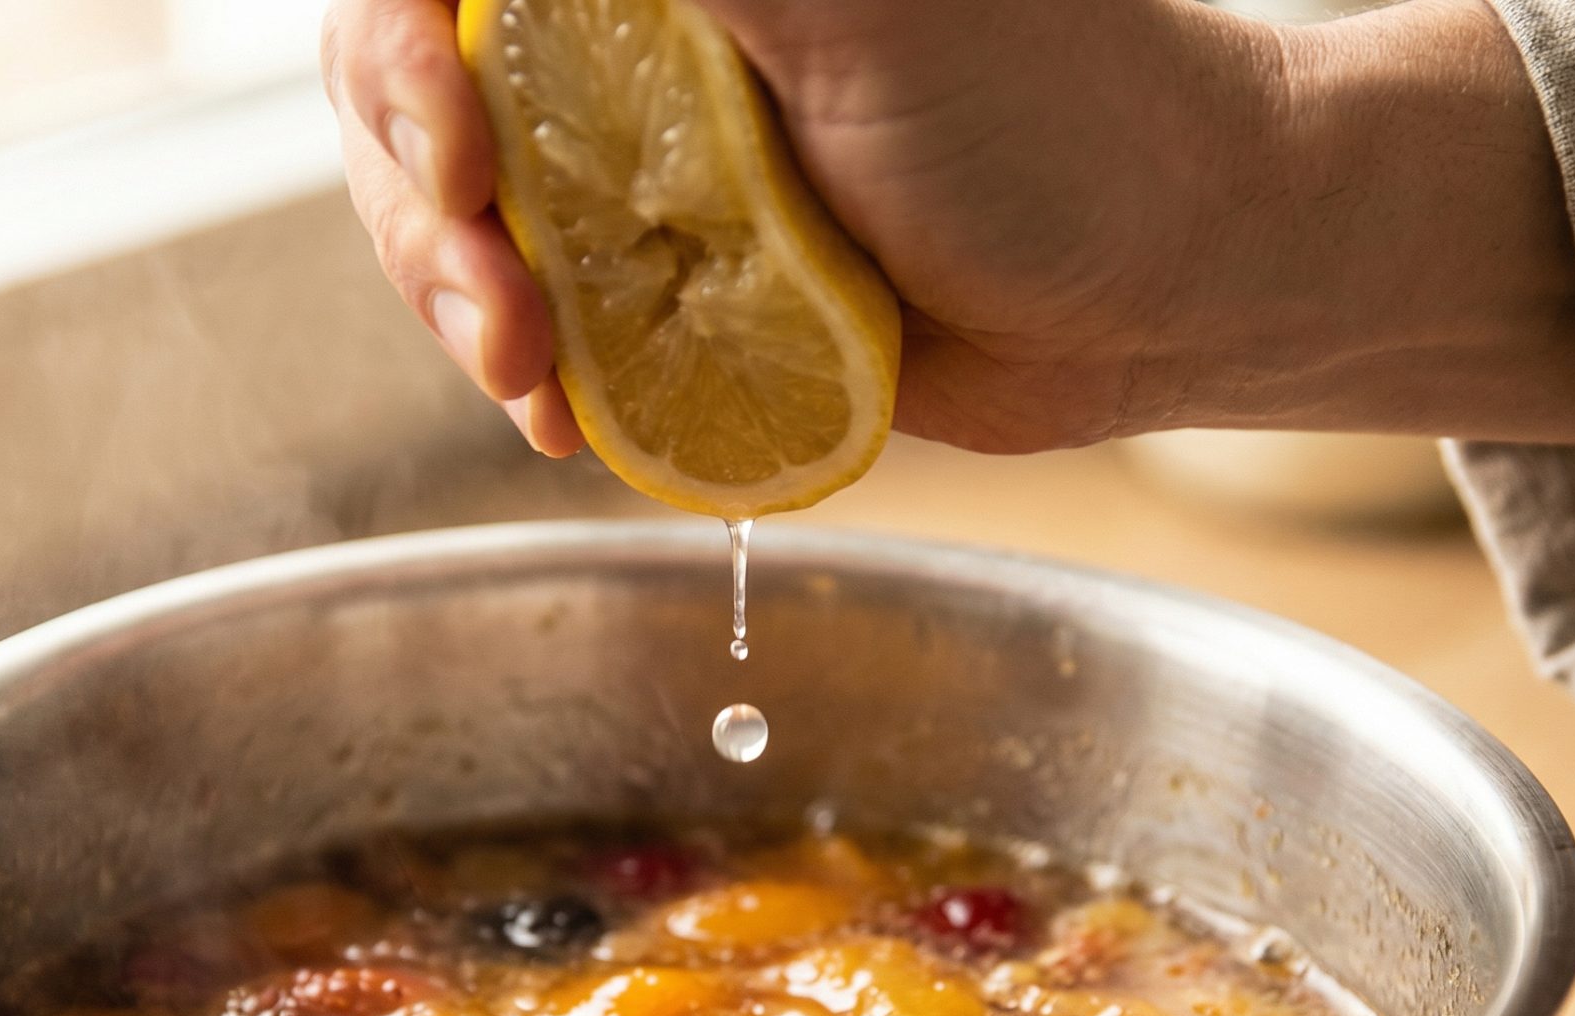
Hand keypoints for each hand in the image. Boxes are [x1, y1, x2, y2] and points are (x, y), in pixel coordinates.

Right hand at [321, 0, 1574, 456]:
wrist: (1173, 288)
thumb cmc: (1058, 117)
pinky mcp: (680, 286)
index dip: (401, 55)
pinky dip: (525, 373)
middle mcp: (636, 36)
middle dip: (423, 210)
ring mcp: (651, 163)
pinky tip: (554, 415)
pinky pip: (546, 322)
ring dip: (461, 303)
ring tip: (530, 380)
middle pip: (414, 96)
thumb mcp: (858, 1)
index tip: (456, 148)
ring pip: (461, 219)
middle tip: (500, 308)